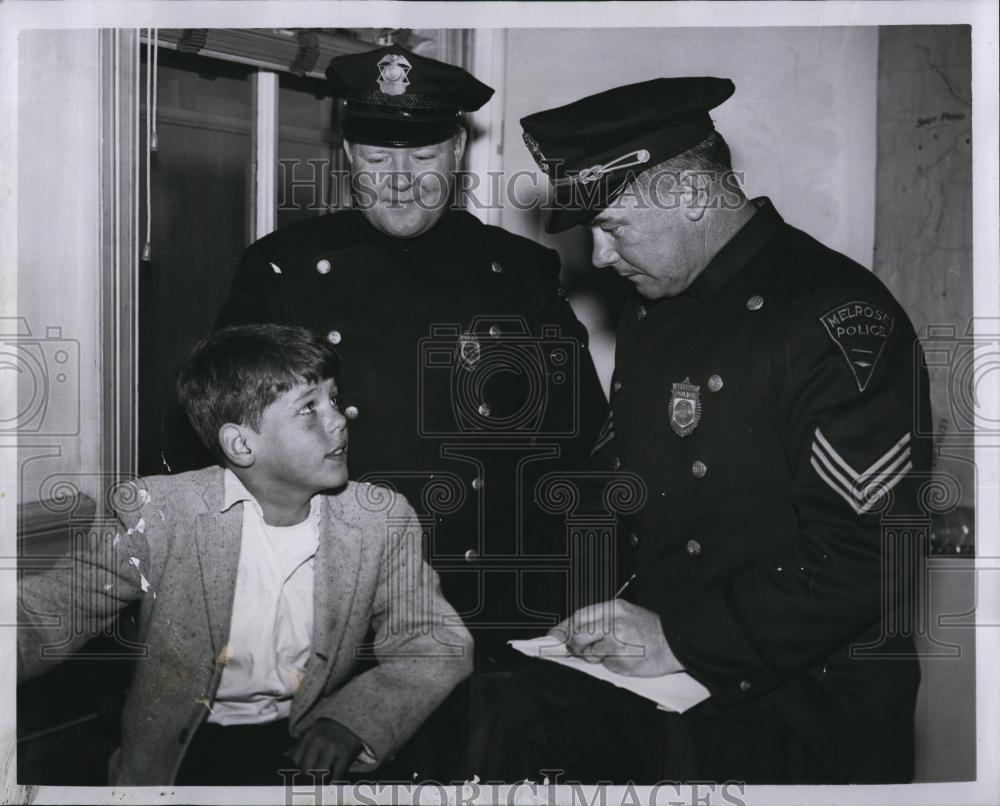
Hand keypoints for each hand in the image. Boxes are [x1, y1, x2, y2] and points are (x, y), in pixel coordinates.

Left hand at [287, 718, 363, 779]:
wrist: (351, 720)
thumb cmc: (327, 731)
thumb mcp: (311, 734)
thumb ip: (297, 748)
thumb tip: (282, 762)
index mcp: (307, 736)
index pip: (294, 761)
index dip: (293, 772)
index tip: (295, 778)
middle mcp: (318, 741)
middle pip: (304, 770)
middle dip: (305, 778)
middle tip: (308, 782)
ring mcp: (332, 747)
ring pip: (318, 775)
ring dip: (318, 781)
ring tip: (319, 783)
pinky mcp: (346, 754)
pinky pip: (336, 776)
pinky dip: (332, 782)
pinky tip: (331, 783)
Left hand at [549, 599, 683, 676]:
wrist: (678, 643)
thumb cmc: (652, 630)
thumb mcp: (627, 614)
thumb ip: (603, 619)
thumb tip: (575, 630)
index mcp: (615, 608)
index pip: (580, 616)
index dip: (564, 627)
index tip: (554, 635)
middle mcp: (615, 623)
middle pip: (579, 634)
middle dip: (574, 644)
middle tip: (577, 649)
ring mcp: (618, 643)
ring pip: (590, 652)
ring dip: (593, 656)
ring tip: (610, 652)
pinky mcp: (624, 661)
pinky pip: (606, 665)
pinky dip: (611, 664)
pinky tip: (625, 659)